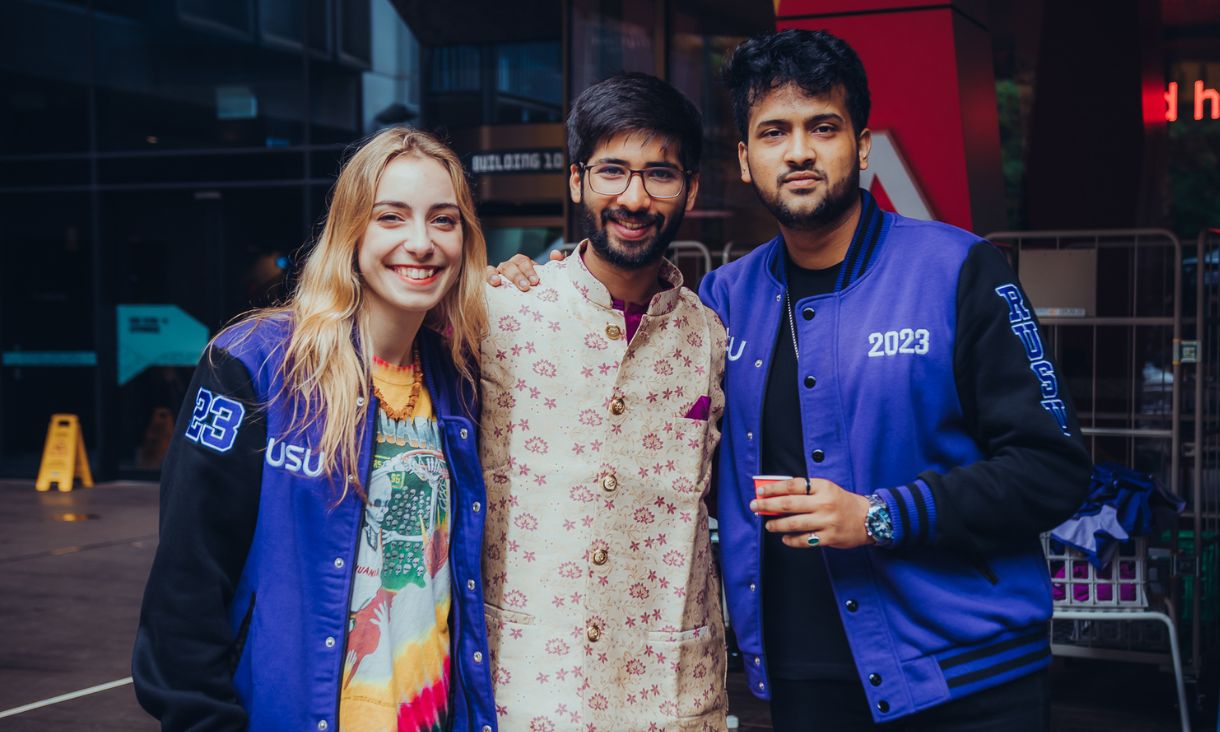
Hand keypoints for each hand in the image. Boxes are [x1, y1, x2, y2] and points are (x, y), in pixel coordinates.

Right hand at [485, 249, 565, 289]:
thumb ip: (553, 267)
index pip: (524, 261)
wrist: (519, 306)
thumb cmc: (532, 290)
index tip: (535, 281)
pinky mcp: (487, 282)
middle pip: (511, 265)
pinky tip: (492, 283)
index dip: (529, 269)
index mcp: (521, 265)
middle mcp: (508, 267)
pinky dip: (488, 276)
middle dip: (518, 275)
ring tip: (499, 283)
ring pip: (497, 269)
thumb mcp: (544, 280)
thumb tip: (556, 254)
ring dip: (498, 275)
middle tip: (525, 287)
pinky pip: (484, 276)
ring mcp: (497, 273)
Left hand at [750, 478, 871, 548]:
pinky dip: (791, 540)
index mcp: (822, 487)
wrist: (869, 518)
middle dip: (767, 506)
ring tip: (768, 525)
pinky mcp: (830, 538)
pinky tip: (784, 538)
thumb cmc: (842, 502)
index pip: (792, 485)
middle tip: (755, 507)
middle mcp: (824, 503)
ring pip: (794, 524)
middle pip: (789, 504)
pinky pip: (805, 540)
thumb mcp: (826, 489)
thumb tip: (776, 495)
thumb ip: (804, 491)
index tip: (760, 491)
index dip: (773, 488)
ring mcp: (827, 521)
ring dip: (777, 525)